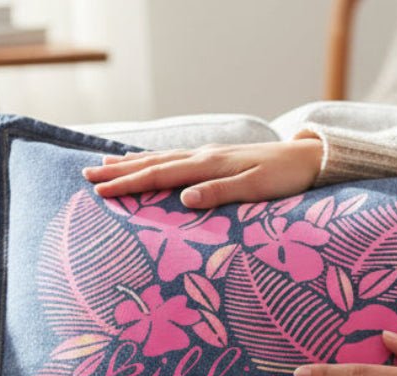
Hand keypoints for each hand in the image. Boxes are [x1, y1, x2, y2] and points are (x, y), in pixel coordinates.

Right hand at [82, 137, 323, 208]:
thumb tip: (184, 200)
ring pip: (161, 158)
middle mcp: (204, 157)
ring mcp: (209, 156)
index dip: (128, 183)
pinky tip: (146, 161)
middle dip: (119, 172)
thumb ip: (220, 194)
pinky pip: (176, 158)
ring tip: (104, 166)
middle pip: (153, 163)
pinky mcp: (216, 159)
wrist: (309, 158)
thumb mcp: (256, 190)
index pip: (159, 174)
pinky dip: (154, 160)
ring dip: (132, 163)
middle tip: (87, 177)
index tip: (100, 191)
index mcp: (208, 166)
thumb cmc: (285, 179)